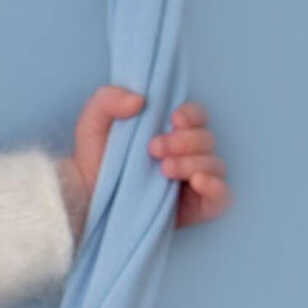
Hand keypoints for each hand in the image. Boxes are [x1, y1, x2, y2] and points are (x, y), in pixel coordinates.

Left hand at [55, 86, 233, 240]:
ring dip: (193, 162)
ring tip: (165, 169)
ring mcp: (193, 181)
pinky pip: (222, 197)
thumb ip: (108, 99)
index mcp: (171, 131)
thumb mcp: (92, 124)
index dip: (192, 115)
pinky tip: (197, 181)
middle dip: (185, 141)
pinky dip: (216, 187)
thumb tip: (139, 99)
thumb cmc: (94, 160)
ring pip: (215, 165)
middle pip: (207, 139)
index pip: (197, 116)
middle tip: (154, 148)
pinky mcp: (196, 207)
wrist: (85, 200)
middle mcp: (187, 154)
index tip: (173, 120)